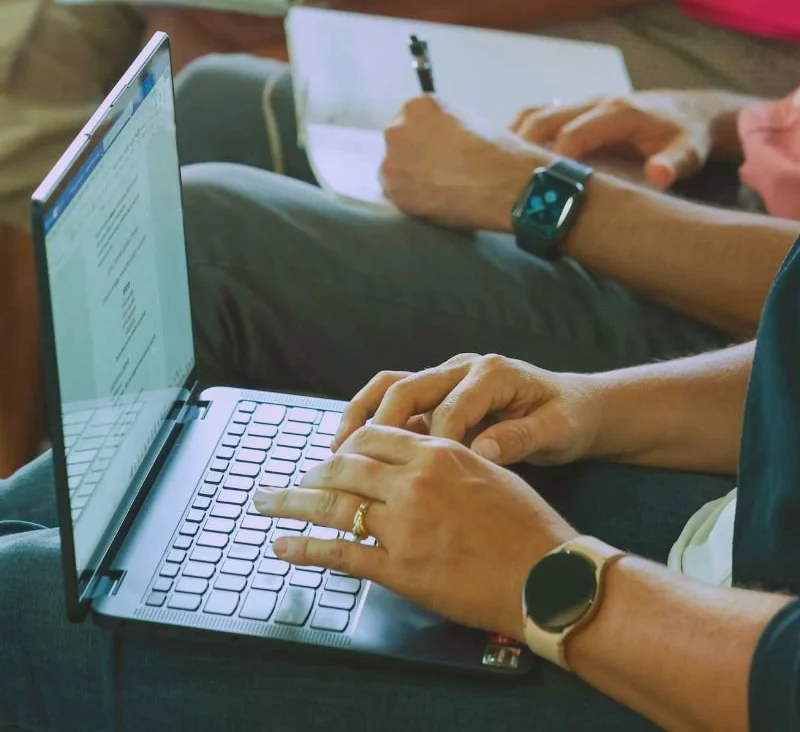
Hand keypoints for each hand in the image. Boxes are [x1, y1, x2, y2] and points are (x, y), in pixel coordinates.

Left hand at [255, 425, 572, 639]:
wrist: (548, 575)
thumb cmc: (527, 525)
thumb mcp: (489, 470)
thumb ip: (447, 459)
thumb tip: (416, 456)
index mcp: (438, 451)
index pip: (374, 435)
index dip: (345, 444)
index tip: (331, 455)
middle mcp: (415, 482)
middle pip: (345, 466)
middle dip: (312, 472)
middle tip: (292, 480)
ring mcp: (405, 526)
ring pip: (334, 505)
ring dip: (293, 502)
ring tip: (264, 504)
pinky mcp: (400, 569)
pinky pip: (341, 553)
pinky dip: (306, 548)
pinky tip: (283, 546)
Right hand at [333, 353, 604, 466]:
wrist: (576, 405)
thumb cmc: (567, 418)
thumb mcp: (557, 429)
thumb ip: (520, 437)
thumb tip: (483, 451)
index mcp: (492, 373)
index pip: (452, 406)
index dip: (433, 442)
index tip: (419, 479)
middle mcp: (462, 367)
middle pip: (408, 387)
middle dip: (379, 425)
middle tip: (355, 462)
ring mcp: (446, 378)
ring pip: (392, 388)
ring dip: (363, 417)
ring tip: (338, 452)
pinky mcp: (437, 394)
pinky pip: (396, 402)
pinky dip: (372, 422)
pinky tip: (354, 453)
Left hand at [381, 96, 543, 228]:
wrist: (505, 183)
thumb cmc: (498, 151)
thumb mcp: (470, 121)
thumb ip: (445, 125)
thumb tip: (439, 139)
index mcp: (418, 105)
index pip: (412, 119)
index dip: (426, 137)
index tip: (439, 150)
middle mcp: (398, 127)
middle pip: (399, 141)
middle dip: (414, 154)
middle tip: (438, 170)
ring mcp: (392, 158)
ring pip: (396, 167)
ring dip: (411, 176)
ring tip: (439, 187)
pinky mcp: (393, 188)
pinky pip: (397, 192)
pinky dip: (412, 197)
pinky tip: (435, 199)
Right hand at [510, 91, 743, 188]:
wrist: (693, 112)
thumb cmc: (688, 137)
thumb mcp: (689, 153)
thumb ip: (672, 165)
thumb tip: (657, 175)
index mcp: (617, 113)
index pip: (572, 134)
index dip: (552, 161)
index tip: (538, 188)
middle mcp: (595, 103)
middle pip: (543, 117)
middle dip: (519, 146)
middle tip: (498, 177)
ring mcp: (584, 104)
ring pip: (536, 112)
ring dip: (513, 135)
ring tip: (492, 166)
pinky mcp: (579, 110)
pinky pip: (541, 114)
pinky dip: (520, 131)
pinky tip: (506, 155)